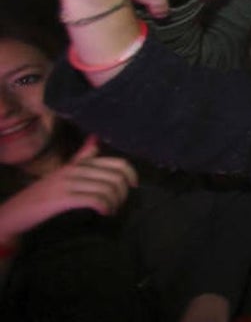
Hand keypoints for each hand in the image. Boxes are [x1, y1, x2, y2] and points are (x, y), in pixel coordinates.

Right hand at [0, 136, 136, 244]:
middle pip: (116, 176)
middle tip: (118, 204)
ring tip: (110, 210)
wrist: (12, 213)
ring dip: (115, 202)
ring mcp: (68, 183)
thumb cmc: (40, 195)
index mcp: (78, 164)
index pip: (116, 162)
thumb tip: (95, 140)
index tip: (133, 186)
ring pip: (107, 188)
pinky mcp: (62, 198)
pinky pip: (94, 199)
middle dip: (123, 192)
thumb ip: (80, 158)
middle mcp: (75, 169)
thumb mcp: (62, 173)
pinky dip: (105, 206)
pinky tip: (104, 213)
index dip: (131, 174)